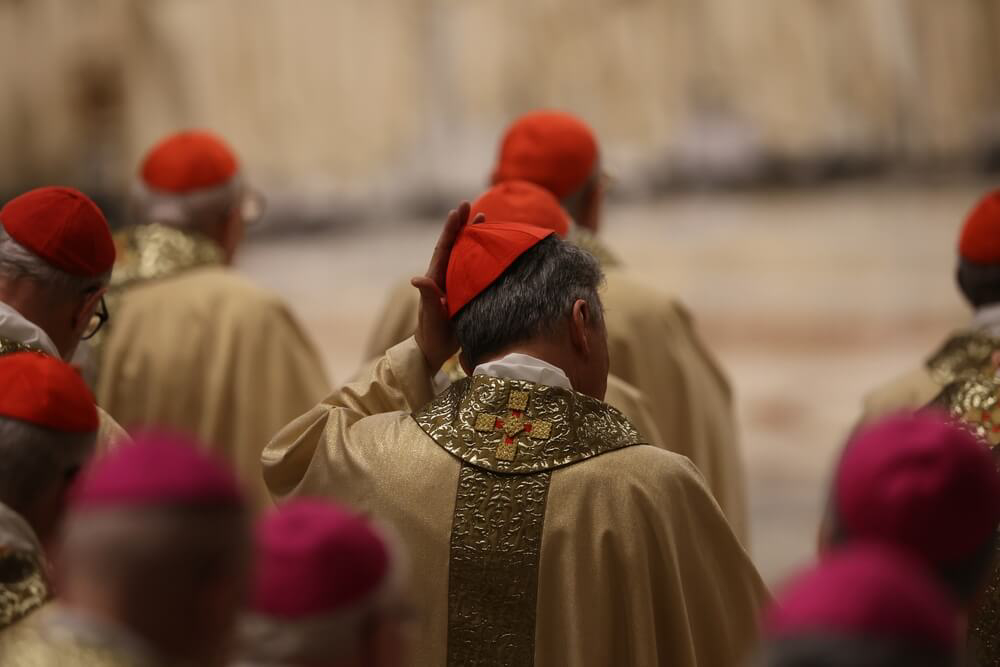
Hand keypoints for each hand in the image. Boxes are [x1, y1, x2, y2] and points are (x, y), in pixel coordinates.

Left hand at [412, 202, 483, 370]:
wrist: (436, 350)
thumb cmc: (431, 333)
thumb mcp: (429, 314)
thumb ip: (426, 296)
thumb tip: (416, 279)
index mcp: (437, 277)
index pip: (445, 247)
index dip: (451, 229)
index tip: (458, 211)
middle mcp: (447, 276)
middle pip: (457, 245)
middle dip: (465, 226)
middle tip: (475, 208)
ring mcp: (457, 284)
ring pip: (467, 255)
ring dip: (475, 238)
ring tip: (487, 221)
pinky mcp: (467, 293)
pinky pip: (477, 270)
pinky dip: (485, 257)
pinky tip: (496, 251)